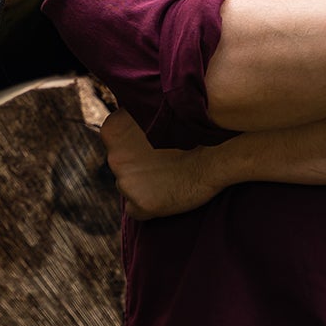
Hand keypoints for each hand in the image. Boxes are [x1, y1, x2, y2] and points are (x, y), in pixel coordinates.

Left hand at [100, 109, 225, 218]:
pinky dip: (147, 207)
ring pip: (127, 187)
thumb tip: (127, 125)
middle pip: (120, 166)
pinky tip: (166, 197)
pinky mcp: (140, 204)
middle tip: (164, 164)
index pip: (114, 144)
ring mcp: (125, 182)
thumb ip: (133, 121)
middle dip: (138, 166)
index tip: (153, 147)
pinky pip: (135, 210)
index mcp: (111, 131)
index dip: (134, 146)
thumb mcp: (153, 115)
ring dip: (143, 185)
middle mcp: (113, 157)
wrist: (214, 155)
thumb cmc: (190, 131)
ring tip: (169, 178)